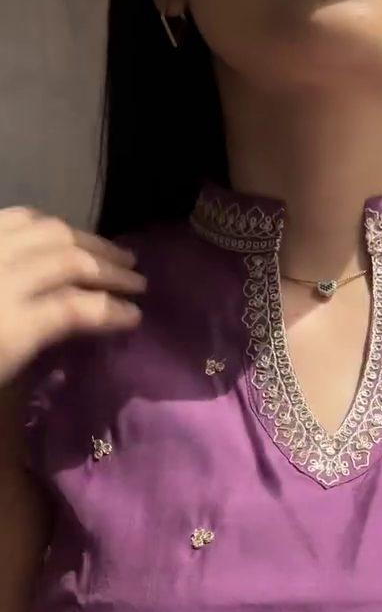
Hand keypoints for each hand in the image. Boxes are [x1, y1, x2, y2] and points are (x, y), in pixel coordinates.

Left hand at [0, 207, 144, 386]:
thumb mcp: (2, 393)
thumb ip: (37, 367)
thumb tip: (71, 353)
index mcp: (10, 327)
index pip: (75, 307)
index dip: (112, 309)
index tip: (136, 315)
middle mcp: (1, 279)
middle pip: (68, 259)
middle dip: (110, 269)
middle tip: (138, 280)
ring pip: (46, 229)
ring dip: (86, 240)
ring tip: (110, 253)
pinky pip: (15, 217)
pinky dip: (46, 223)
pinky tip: (61, 234)